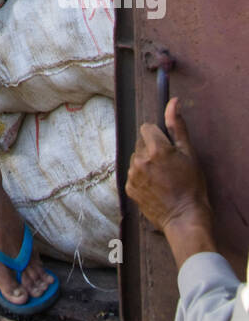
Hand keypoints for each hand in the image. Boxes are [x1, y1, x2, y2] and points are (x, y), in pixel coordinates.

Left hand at [126, 98, 213, 239]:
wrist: (184, 218)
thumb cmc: (191, 186)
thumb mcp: (189, 154)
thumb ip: (177, 126)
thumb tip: (173, 102)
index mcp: (155, 149)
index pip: (147, 127)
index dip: (158, 135)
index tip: (166, 146)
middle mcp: (140, 159)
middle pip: (141, 143)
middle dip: (151, 149)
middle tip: (166, 165)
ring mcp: (132, 175)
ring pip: (136, 158)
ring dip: (145, 163)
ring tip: (161, 178)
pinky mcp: (129, 188)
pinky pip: (132, 174)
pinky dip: (141, 177)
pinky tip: (154, 187)